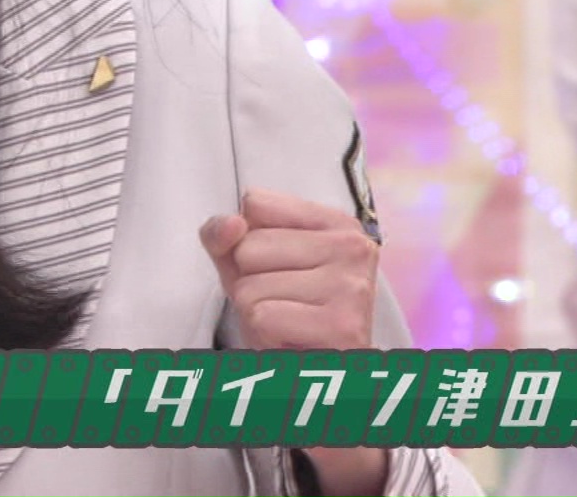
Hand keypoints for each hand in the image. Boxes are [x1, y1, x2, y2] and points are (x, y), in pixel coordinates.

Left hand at [200, 188, 378, 350]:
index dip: (247, 243)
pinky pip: (262, 316)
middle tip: (283, 304)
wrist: (316, 373)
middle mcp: (353, 247)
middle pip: (249, 247)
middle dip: (251, 282)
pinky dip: (265, 335)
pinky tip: (293, 340)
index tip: (277, 269)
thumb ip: (223, 234)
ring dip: (257, 312)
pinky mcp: (342, 325)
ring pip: (251, 286)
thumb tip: (232, 223)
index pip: (255, 204)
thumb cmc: (284, 314)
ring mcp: (351, 285)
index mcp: (336, 222)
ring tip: (288, 322)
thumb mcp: (245, 264)